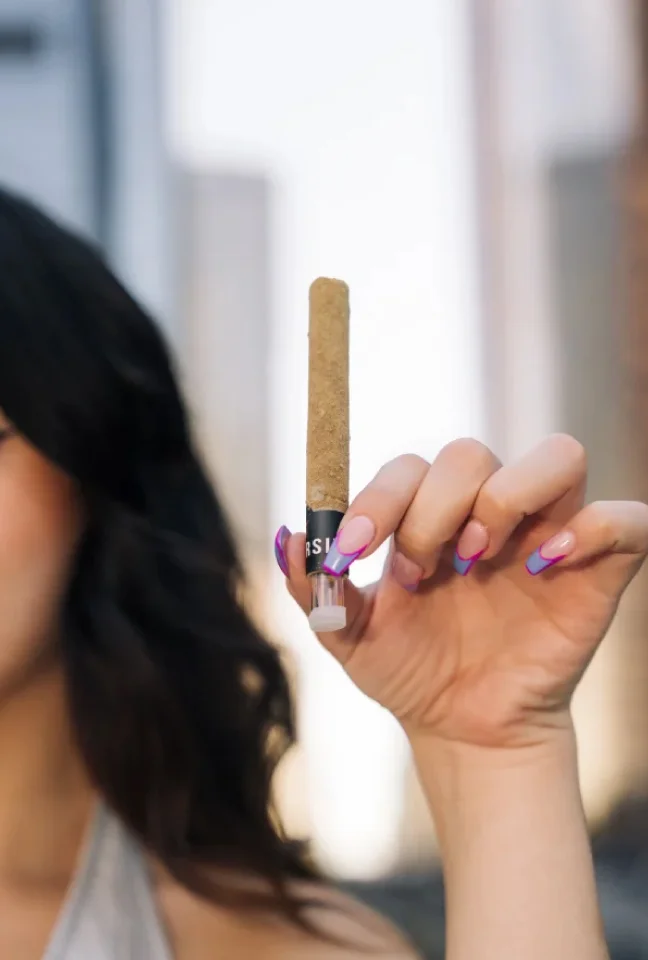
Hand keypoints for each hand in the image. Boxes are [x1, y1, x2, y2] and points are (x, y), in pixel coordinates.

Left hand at [275, 435, 647, 748]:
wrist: (461, 729)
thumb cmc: (410, 671)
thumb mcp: (349, 636)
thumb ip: (313, 587)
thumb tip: (289, 535)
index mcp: (431, 515)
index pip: (409, 467)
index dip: (378, 497)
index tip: (352, 551)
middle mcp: (489, 511)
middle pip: (470, 452)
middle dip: (433, 507)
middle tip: (418, 569)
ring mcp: (547, 533)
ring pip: (558, 455)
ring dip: (506, 497)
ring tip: (475, 558)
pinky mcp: (598, 569)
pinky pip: (624, 520)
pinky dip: (592, 527)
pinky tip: (544, 565)